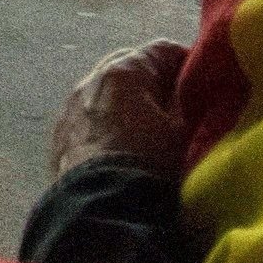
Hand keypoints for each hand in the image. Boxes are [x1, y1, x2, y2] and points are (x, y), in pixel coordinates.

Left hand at [48, 39, 194, 180]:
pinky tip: (120, 147)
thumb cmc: (151, 166)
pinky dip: (106, 126)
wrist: (101, 212)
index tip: (204, 84)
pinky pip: (88, 120)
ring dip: (127, 104)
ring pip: (106, 94)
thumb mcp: (185, 133)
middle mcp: (89, 81)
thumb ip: (191, 103)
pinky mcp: (58, 138)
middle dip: (155, 82)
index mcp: (123, 72)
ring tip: (149, 129)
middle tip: (178, 106)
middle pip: (130, 67)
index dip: (188, 64)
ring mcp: (69, 109)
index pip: (163, 50)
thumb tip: (196, 94)